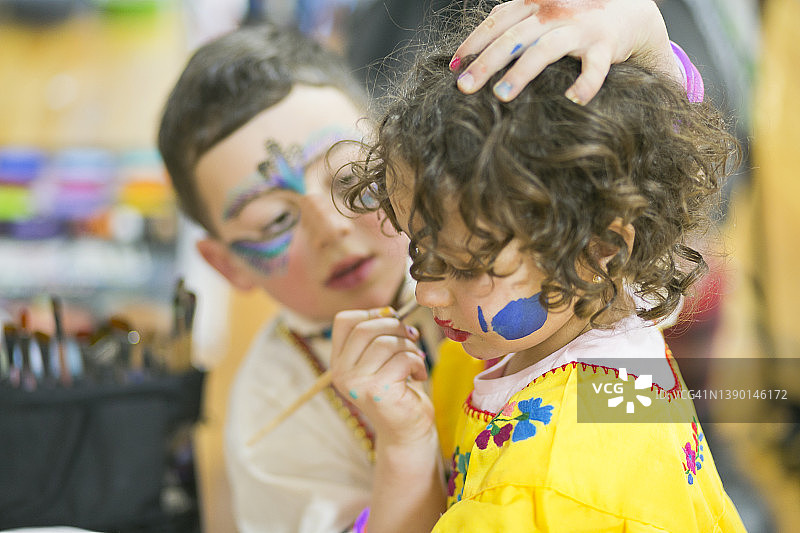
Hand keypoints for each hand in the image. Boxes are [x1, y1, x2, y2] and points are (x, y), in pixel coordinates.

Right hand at [330, 307, 434, 445]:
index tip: (393, 320)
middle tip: (411, 337)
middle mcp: (340, 373)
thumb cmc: (398, 390)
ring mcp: (356, 384)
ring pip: (386, 343)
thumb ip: (378, 336)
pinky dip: (417, 362)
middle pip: (366, 328)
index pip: (344, 321)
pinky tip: (419, 375)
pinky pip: (401, 359)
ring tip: (416, 360)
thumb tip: (390, 311)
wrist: (407, 431)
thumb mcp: (382, 359)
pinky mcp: (376, 391)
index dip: (372, 314)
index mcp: (338, 362)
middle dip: (396, 327)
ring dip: (409, 346)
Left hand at [452, 0, 678, 103]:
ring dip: (521, 73)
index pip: (497, 22)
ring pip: (545, 49)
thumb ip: (512, 23)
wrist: (628, 13)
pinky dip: (585, 83)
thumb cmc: (574, 18)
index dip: (474, 43)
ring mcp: (579, 27)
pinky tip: (573, 99)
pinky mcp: (604, 46)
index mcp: (534, 3)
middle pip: (514, 38)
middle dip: (486, 62)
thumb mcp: (541, 13)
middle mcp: (554, 12)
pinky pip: (594, 67)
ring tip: (501, 96)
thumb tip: (473, 45)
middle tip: (464, 87)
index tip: (453, 66)